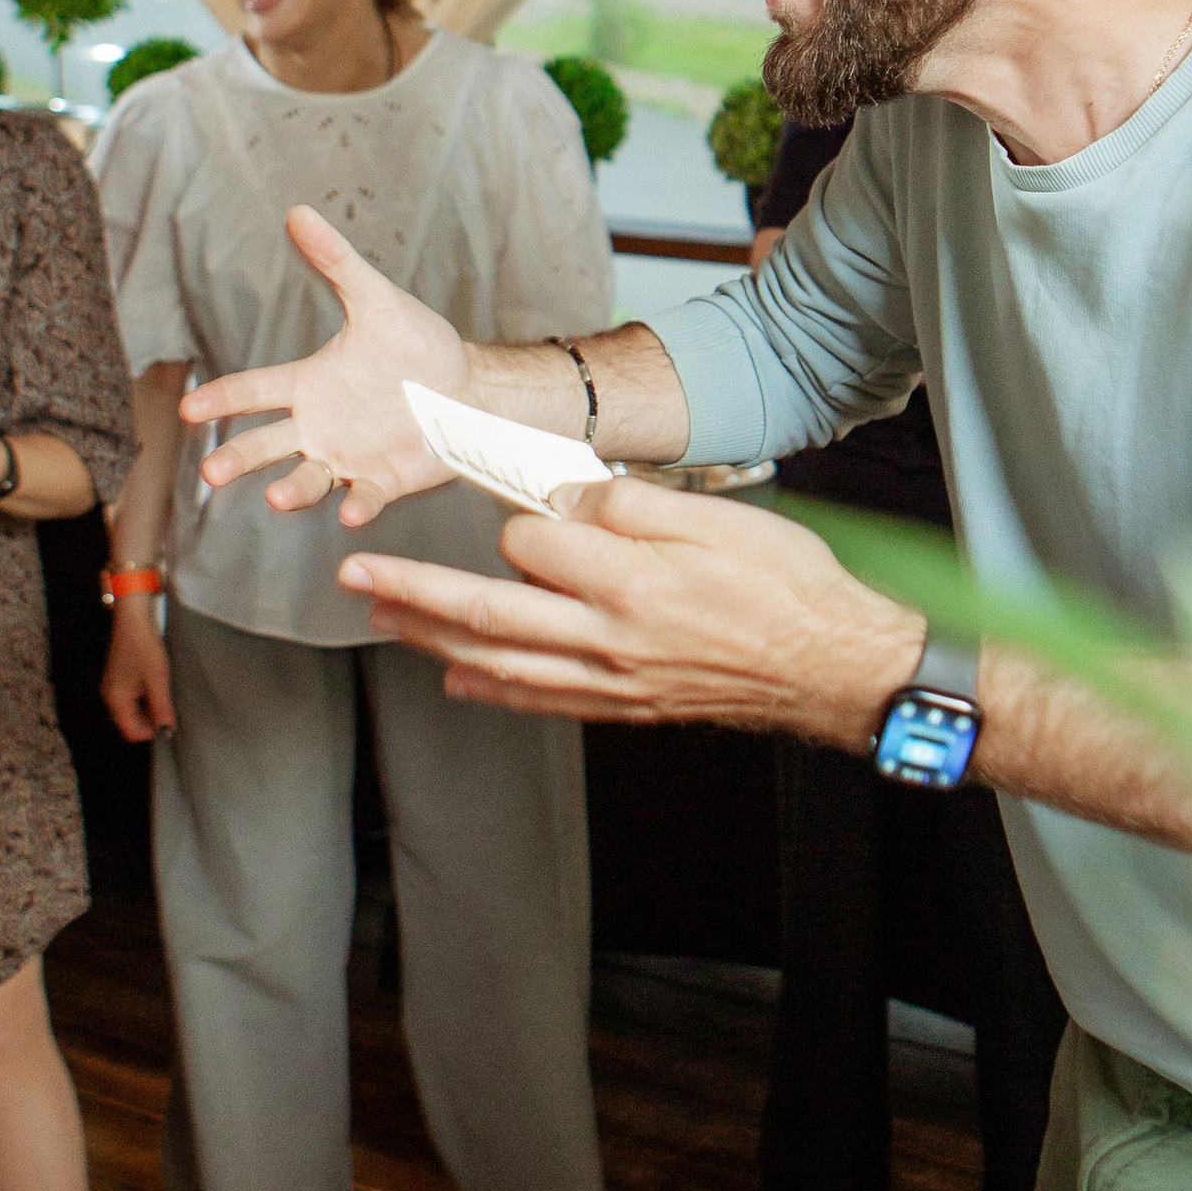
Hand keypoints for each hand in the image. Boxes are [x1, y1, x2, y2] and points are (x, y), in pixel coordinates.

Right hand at [102, 595, 174, 742]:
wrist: (134, 618)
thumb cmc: (143, 645)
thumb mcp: (157, 679)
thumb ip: (162, 708)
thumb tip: (167, 730)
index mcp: (116, 699)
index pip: (131, 732)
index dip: (150, 734)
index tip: (167, 726)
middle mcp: (111, 695)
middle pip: (131, 723)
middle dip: (150, 722)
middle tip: (168, 710)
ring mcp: (114, 686)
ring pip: (133, 710)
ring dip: (149, 709)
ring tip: (163, 694)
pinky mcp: (120, 678)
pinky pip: (132, 697)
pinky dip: (145, 698)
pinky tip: (157, 685)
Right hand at [181, 205, 470, 523]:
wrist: (470, 386)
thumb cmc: (419, 346)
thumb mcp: (376, 300)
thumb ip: (337, 262)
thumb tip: (299, 213)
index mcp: (309, 384)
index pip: (253, 391)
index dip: (221, 400)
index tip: (190, 409)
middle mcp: (319, 426)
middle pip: (265, 444)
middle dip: (237, 458)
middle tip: (211, 472)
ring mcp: (349, 457)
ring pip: (307, 479)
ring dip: (292, 489)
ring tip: (277, 496)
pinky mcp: (383, 481)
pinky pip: (364, 497)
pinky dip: (357, 505)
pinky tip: (351, 509)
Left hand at [341, 477, 925, 742]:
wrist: (836, 670)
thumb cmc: (788, 588)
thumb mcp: (719, 520)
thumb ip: (630, 506)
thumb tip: (562, 494)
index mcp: (629, 581)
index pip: (533, 542)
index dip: (511, 511)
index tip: (492, 483)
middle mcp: (608, 638)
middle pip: (486, 613)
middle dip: (412, 591)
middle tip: (355, 575)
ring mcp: (612, 681)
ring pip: (499, 663)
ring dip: (430, 640)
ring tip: (381, 619)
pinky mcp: (625, 707)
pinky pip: (539, 701)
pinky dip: (489, 690)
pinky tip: (457, 680)